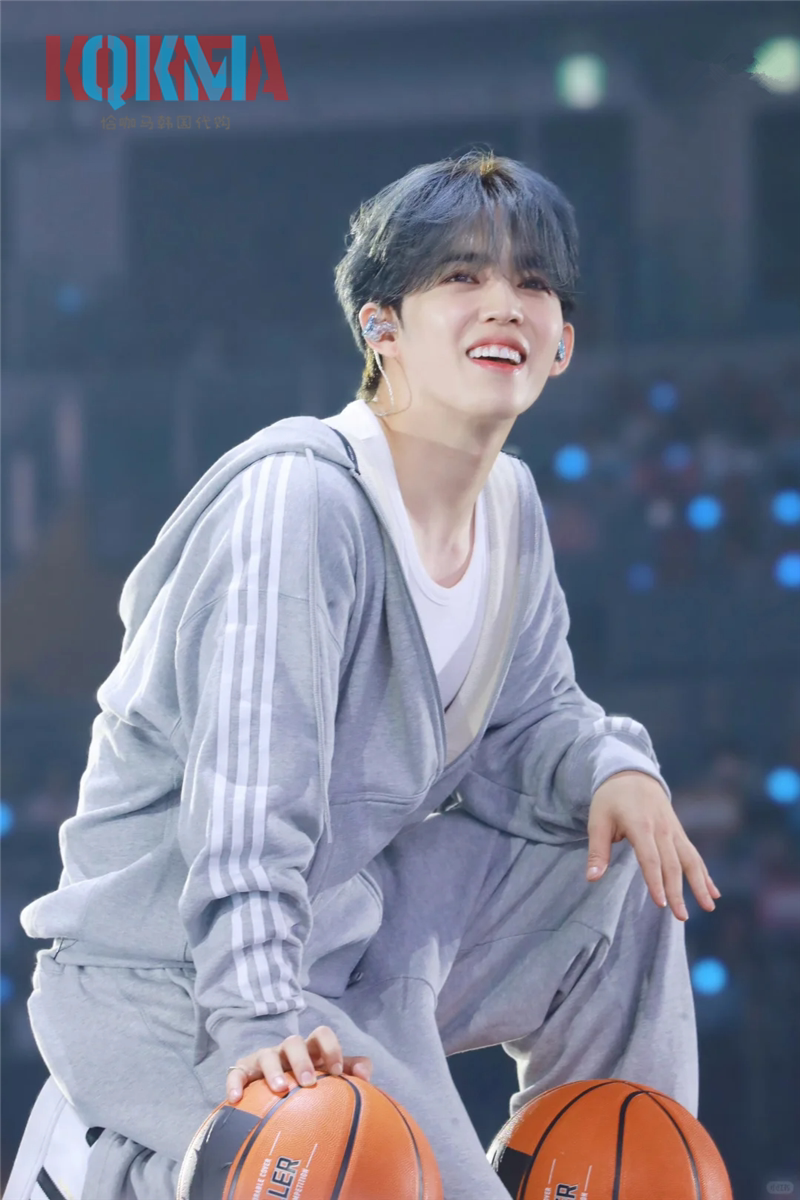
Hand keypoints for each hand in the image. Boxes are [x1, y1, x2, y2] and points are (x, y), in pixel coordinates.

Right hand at [226, 1025, 372, 1100]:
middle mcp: (286, 1050)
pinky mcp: (244, 1070)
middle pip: (293, 1041)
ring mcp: (264, 1058)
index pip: (322, 1034)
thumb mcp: (328, 1073)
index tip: (336, 1072)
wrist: (269, 1093)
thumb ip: (351, 1070)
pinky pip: (236, 1072)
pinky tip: (237, 1098)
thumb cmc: (306, 1083)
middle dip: (302, 1060)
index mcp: (309, 1049)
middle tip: (308, 1083)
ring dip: (274, 1070)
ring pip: (267, 1055)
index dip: (331, 1048)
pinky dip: (236, 1082)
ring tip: (281, 1089)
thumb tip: (365, 1075)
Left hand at [586, 770, 721, 920]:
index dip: (655, 881)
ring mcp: (673, 830)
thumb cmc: (610, 799)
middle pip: (672, 864)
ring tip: (709, 907)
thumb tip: (591, 878)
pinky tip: (714, 892)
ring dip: (700, 884)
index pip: (650, 858)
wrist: (632, 773)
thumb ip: (597, 851)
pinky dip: (705, 873)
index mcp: (640, 825)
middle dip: (678, 891)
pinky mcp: (679, 832)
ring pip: (690, 859)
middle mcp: (661, 828)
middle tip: (681, 916)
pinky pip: (694, 854)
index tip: (661, 903)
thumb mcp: (597, 820)